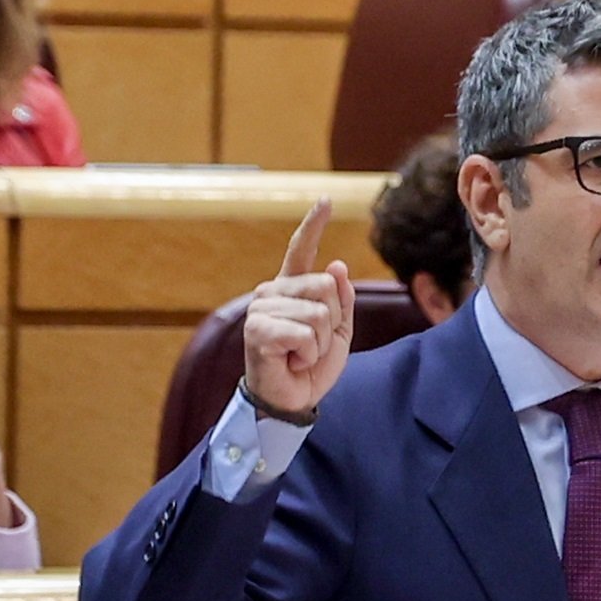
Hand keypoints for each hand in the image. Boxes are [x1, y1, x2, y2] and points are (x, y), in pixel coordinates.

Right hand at [243, 199, 354, 416]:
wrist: (291, 401)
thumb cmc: (310, 367)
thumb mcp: (338, 332)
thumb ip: (342, 300)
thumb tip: (337, 266)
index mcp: (290, 289)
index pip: (301, 250)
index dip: (313, 225)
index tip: (325, 200)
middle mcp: (271, 292)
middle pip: (326, 286)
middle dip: (331, 323)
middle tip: (312, 345)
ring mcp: (261, 309)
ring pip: (318, 314)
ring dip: (320, 344)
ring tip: (300, 355)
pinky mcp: (258, 330)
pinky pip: (306, 334)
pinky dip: (308, 354)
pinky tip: (291, 361)